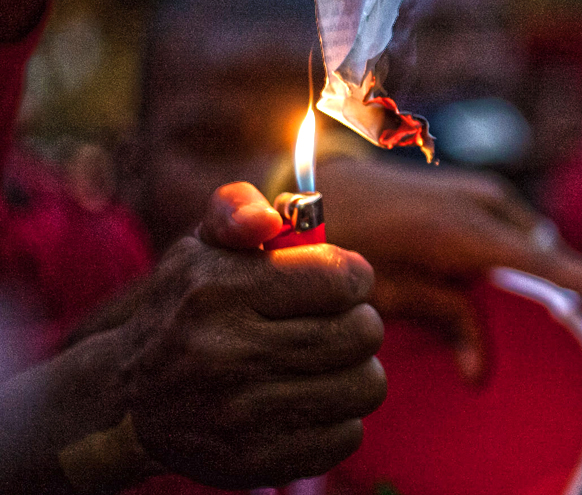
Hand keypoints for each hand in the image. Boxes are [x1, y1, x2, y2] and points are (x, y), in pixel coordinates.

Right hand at [116, 183, 385, 488]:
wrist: (126, 402)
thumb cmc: (184, 309)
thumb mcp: (201, 248)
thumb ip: (237, 210)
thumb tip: (267, 218)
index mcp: (217, 291)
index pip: (340, 280)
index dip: (352, 278)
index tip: (339, 283)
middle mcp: (224, 354)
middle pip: (361, 334)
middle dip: (358, 323)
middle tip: (334, 324)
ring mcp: (239, 414)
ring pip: (364, 386)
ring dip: (356, 371)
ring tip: (323, 363)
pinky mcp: (254, 461)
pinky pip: (347, 435)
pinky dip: (338, 417)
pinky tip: (305, 402)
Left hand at [319, 159, 581, 380]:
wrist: (314, 179)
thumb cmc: (346, 240)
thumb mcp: (389, 292)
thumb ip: (447, 323)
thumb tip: (483, 372)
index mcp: (471, 234)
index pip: (554, 267)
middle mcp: (487, 204)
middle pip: (542, 257)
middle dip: (545, 291)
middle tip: (528, 323)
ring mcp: (481, 190)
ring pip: (525, 239)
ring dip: (519, 267)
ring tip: (479, 290)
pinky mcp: (472, 187)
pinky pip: (508, 223)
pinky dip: (503, 247)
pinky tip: (467, 263)